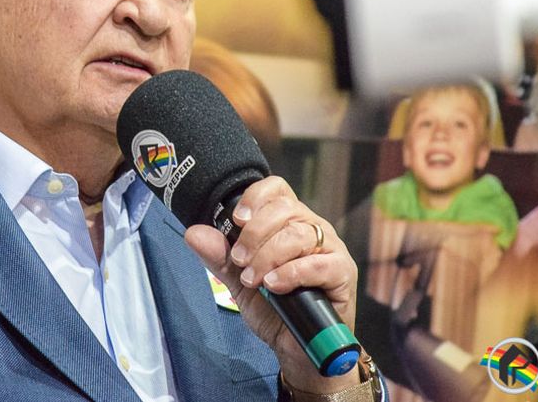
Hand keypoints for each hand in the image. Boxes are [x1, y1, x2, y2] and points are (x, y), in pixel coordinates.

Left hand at [184, 176, 360, 393]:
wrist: (296, 348)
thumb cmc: (274, 309)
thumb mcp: (239, 281)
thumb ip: (220, 256)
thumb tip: (193, 233)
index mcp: (288, 223)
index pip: (277, 190)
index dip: (256, 197)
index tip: (237, 220)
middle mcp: (312, 229)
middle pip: (285, 208)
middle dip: (254, 234)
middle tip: (239, 261)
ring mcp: (331, 249)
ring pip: (299, 235)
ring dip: (268, 256)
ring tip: (252, 279)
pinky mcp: (343, 273)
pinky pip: (319, 264)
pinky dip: (290, 273)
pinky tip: (274, 286)